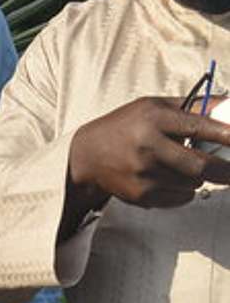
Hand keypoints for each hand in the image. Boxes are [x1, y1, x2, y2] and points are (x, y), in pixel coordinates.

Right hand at [66, 96, 229, 218]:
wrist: (86, 156)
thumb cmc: (125, 126)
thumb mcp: (153, 107)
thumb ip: (192, 106)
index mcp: (152, 118)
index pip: (199, 127)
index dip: (227, 135)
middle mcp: (147, 145)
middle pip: (202, 166)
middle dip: (225, 170)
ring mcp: (144, 173)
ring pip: (194, 182)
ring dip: (198, 177)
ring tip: (180, 166)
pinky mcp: (142, 194)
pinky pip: (182, 197)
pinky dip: (184, 190)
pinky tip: (167, 179)